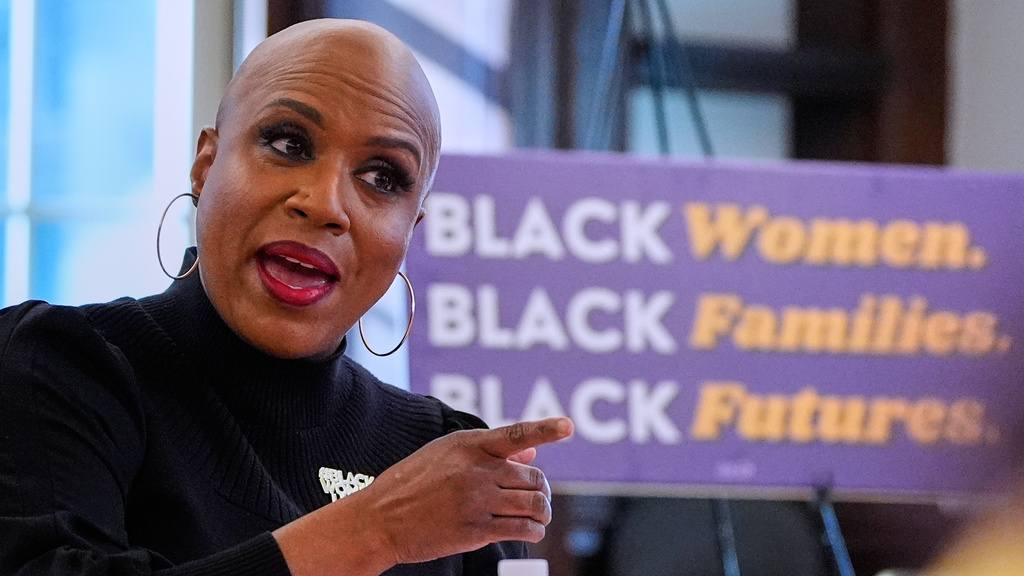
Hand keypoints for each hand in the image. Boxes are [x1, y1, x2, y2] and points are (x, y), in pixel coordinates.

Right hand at [273, 417, 572, 575]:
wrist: (379, 519)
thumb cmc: (410, 485)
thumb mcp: (444, 455)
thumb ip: (489, 451)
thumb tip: (532, 449)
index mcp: (467, 445)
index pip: (514, 433)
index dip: (545, 429)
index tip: (568, 426)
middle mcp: (475, 470)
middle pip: (533, 476)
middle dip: (542, 489)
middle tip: (540, 498)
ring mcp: (476, 500)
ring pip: (533, 503)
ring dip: (543, 511)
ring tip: (540, 516)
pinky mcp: (475, 529)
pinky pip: (521, 528)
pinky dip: (534, 530)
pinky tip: (532, 531)